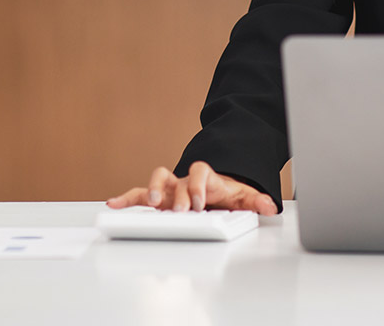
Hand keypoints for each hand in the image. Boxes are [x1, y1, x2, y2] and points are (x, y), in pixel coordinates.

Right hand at [106, 161, 277, 214]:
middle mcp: (185, 181)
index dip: (198, 185)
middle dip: (178, 195)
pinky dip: (126, 199)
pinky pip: (139, 195)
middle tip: (179, 211)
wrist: (213, 190)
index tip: (199, 202)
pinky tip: (113, 204)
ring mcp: (170, 188)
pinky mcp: (158, 197)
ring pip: (157, 180)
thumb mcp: (243, 197)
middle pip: (178, 180)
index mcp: (206, 179)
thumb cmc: (225, 194)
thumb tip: (270, 206)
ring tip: (153, 205)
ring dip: (152, 191)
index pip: (201, 172)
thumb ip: (256, 201)